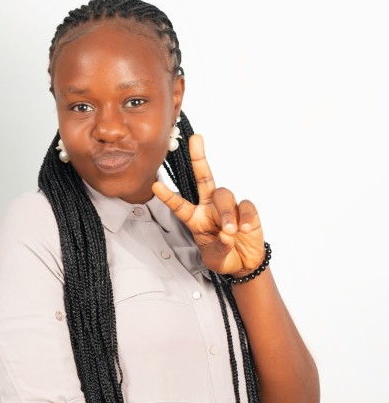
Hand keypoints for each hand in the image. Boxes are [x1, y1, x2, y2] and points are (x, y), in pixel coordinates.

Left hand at [152, 134, 264, 275]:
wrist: (245, 263)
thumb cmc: (224, 257)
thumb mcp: (214, 260)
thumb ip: (218, 248)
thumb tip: (227, 235)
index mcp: (196, 219)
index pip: (180, 205)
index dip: (168, 196)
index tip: (155, 186)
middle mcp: (210, 208)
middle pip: (204, 178)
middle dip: (199, 158)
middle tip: (196, 140)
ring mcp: (229, 207)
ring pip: (224, 195)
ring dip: (226, 213)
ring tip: (230, 231)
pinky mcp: (247, 210)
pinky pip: (245, 206)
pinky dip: (246, 217)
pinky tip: (246, 228)